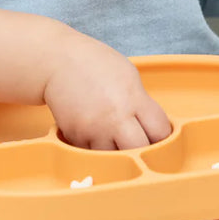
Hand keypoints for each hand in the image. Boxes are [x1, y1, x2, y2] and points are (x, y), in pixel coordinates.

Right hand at [43, 32, 171, 149]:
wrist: (56, 61)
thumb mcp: (128, 76)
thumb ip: (141, 103)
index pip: (160, 132)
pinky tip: (95, 130)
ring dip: (117, 151)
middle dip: (142, 150)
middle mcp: (114, 117)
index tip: (157, 135)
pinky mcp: (75, 136)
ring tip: (113, 135)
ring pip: (114, 158)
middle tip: (138, 142)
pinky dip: (96, 147)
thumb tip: (153, 129)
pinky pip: (92, 153)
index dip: (162, 136)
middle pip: (140, 152)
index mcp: (133, 98)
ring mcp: (93, 129)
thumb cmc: (95, 64)